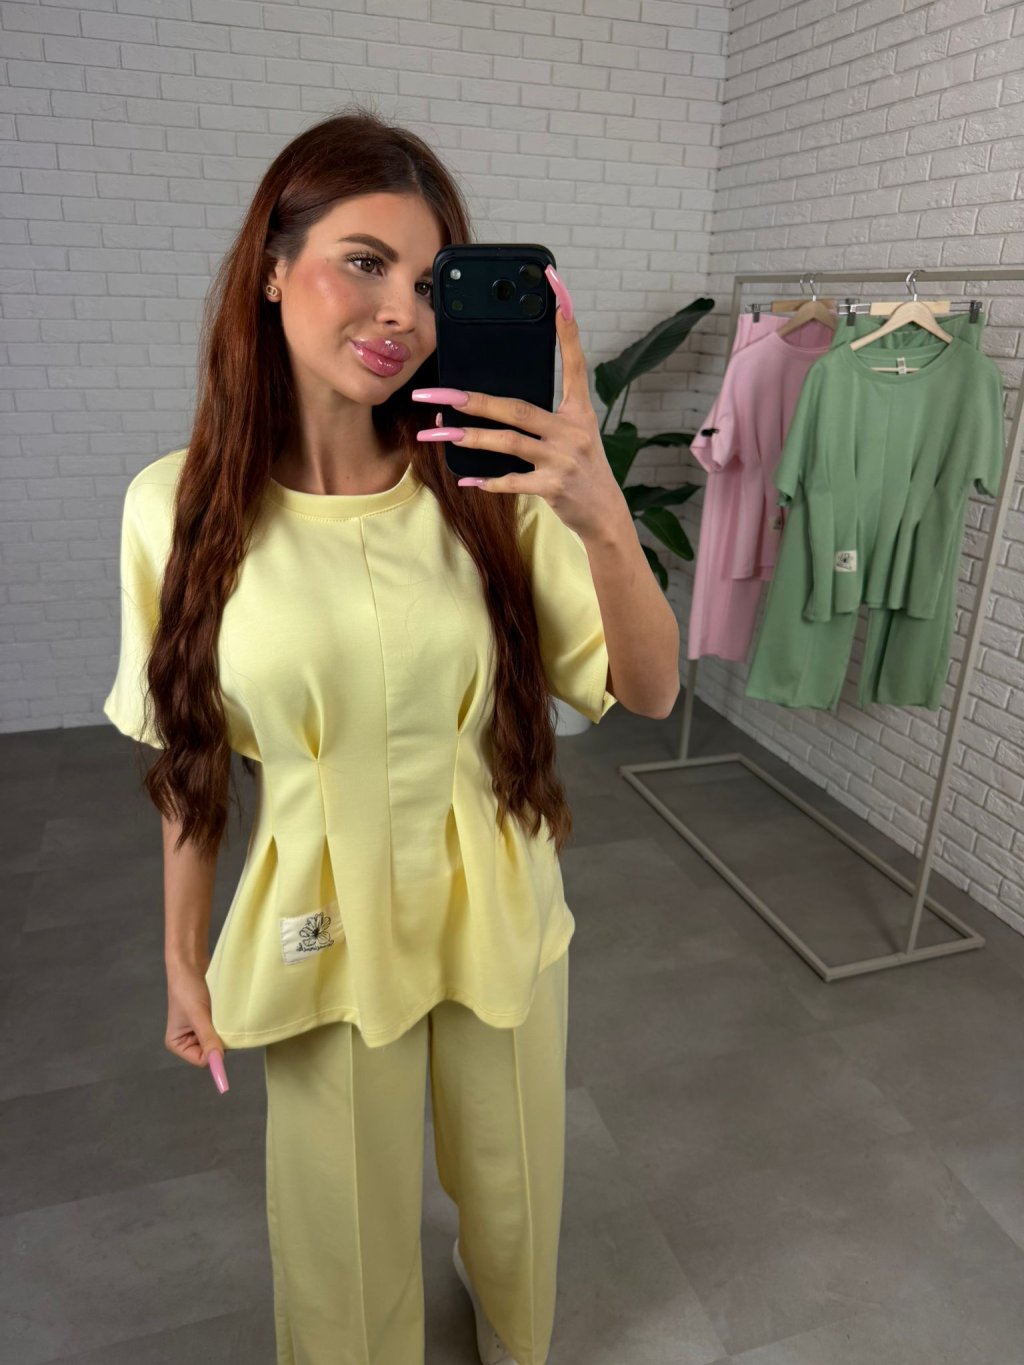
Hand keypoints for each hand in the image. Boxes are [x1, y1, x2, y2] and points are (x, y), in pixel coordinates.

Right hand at [165, 960, 228, 1092]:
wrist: (190, 964)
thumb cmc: (187, 990)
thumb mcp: (197, 1016)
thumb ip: (207, 1039)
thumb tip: (218, 1063)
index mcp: (177, 1045)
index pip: (201, 1061)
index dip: (214, 1053)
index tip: (223, 1037)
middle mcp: (188, 1041)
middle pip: (211, 1052)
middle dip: (219, 1041)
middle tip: (224, 1023)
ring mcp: (199, 1031)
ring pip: (219, 1041)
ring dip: (224, 1031)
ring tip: (224, 1016)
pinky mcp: (209, 1020)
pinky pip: (221, 1030)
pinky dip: (225, 1024)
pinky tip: (227, 1014)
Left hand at [411, 264, 624, 541]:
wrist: (605, 514)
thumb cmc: (582, 468)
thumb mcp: (574, 433)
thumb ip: (544, 415)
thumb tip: (493, 401)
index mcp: (578, 411)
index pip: (573, 362)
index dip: (567, 328)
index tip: (557, 292)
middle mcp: (572, 430)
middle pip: (517, 407)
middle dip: (472, 399)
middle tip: (436, 392)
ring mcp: (563, 458)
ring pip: (509, 442)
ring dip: (469, 438)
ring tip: (435, 433)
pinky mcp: (554, 487)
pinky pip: (514, 481)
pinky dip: (490, 481)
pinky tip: (466, 479)